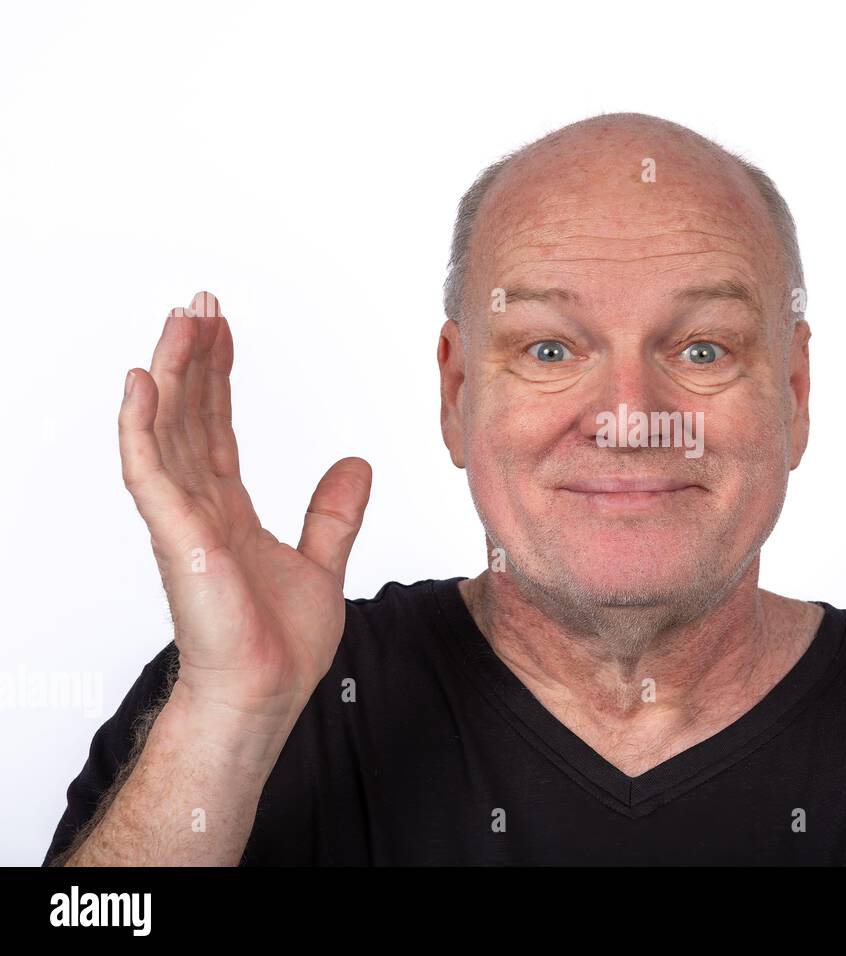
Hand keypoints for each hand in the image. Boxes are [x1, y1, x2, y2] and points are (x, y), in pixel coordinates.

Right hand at [118, 291, 371, 734]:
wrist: (266, 693)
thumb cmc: (279, 645)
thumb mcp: (322, 562)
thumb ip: (333, 513)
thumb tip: (356, 463)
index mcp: (228, 512)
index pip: (218, 428)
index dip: (219, 377)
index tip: (224, 329)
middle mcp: (199, 508)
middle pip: (189, 416)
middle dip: (194, 357)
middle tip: (199, 302)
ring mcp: (183, 521)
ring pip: (168, 430)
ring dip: (171, 372)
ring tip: (179, 319)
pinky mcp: (177, 538)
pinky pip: (150, 472)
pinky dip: (142, 426)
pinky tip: (143, 381)